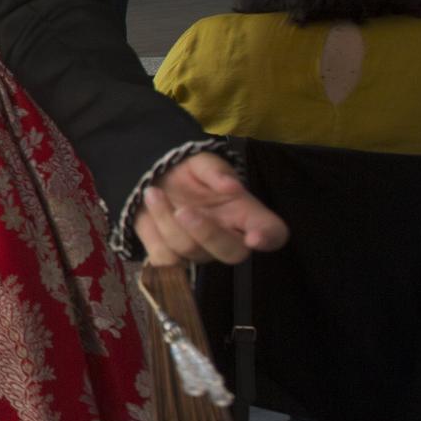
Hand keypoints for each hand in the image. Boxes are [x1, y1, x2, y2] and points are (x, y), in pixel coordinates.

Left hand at [135, 151, 289, 266]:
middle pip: (232, 253)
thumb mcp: (201, 161)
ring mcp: (201, 251)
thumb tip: (231, 186)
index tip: (255, 237)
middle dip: (206, 233)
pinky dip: (152, 232)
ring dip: (167, 220)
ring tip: (153, 192)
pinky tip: (148, 210)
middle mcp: (229, 237)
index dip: (268, 238)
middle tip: (183, 210)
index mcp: (246, 212)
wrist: (152, 179)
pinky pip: (164, 259)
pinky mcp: (173, 259)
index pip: (273, 232)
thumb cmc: (188, 172)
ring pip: (190, 251)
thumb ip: (216, 172)